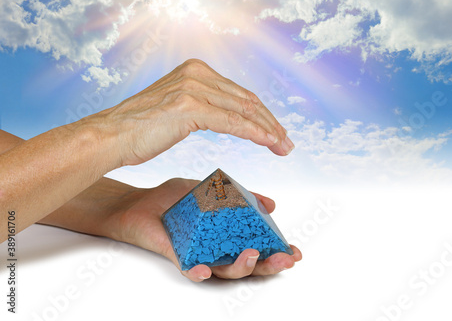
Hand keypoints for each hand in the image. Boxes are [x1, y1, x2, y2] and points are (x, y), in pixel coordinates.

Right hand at [95, 59, 294, 166]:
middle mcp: (197, 73)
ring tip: (282, 147)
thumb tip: (224, 113)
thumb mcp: (176, 108)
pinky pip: (233, 121)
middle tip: (285, 142)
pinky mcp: (190, 106)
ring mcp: (193, 87)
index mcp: (195, 70)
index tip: (275, 131)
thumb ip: (201, 104)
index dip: (261, 114)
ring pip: (243, 110)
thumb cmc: (139, 128)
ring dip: (268, 130)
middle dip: (270, 122)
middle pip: (246, 99)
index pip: (238, 93)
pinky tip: (268, 143)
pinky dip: (255, 133)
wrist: (109, 136)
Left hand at [105, 178, 301, 281]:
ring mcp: (199, 255)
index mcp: (228, 237)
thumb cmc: (177, 201)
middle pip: (248, 264)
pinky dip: (198, 272)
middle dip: (269, 265)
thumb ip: (243, 198)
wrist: (142, 202)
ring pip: (225, 270)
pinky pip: (190, 269)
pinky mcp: (179, 257)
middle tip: (285, 260)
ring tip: (253, 254)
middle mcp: (217, 250)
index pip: (258, 248)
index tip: (295, 251)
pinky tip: (205, 269)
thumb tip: (272, 205)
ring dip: (241, 266)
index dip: (277, 252)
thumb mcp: (216, 193)